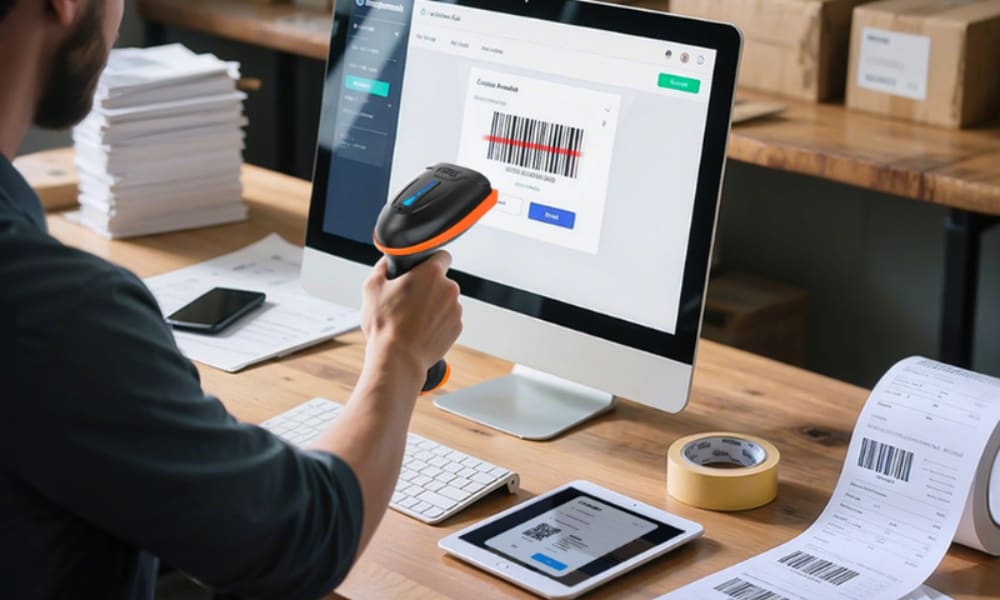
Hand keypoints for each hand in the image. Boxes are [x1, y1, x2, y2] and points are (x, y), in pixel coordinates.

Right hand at [360, 252, 462, 377]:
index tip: (421, 270)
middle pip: (442, 280)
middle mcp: (449, 288)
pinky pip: (447, 318)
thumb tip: (388, 260)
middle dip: (428, 286)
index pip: (442, 255)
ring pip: (445, 300)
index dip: (430, 261)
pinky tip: (420, 329)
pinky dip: (437, 321)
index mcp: (432, 273)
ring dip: (433, 305)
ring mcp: (456, 309)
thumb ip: (382, 266)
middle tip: (408, 299)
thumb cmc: (385, 324)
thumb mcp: (372, 287)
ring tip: (412, 318)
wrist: (398, 358)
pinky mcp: (457, 327)